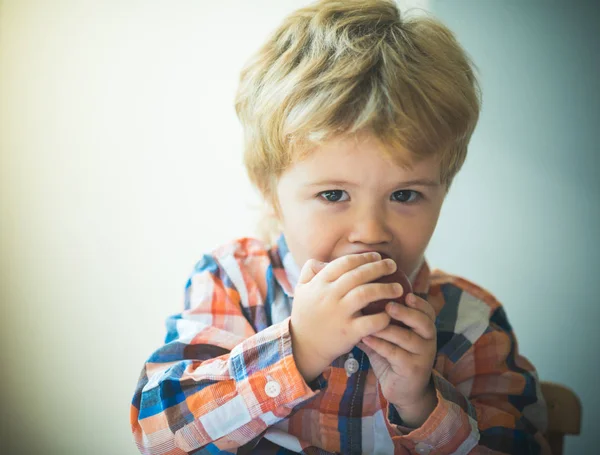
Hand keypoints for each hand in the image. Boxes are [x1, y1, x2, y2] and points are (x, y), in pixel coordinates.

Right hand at [290, 252, 402, 381]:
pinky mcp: (348, 332)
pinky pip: (370, 322)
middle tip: (392, 265)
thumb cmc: (306, 315)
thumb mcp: (301, 289)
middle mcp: (329, 296)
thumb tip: (326, 261)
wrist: (303, 346)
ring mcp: (338, 314)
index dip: (363, 258)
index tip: (377, 256)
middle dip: (379, 268)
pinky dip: (382, 317)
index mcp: (319, 283)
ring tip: (398, 288)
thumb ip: (310, 270)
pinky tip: (390, 314)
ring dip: (385, 289)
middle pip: (358, 275)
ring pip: (366, 294)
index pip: (344, 263)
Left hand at [358, 293, 437, 427]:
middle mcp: (428, 341)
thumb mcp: (390, 337)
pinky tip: (365, 339)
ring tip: (371, 321)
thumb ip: (380, 321)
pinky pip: (395, 354)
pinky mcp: (412, 370)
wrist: (404, 391)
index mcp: (425, 329)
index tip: (406, 294)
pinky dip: (379, 345)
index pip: (428, 311)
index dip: (419, 302)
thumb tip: (358, 300)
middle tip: (388, 306)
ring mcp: (422, 356)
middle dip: (406, 313)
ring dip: (387, 329)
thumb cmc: (395, 357)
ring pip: (407, 338)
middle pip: (423, 322)